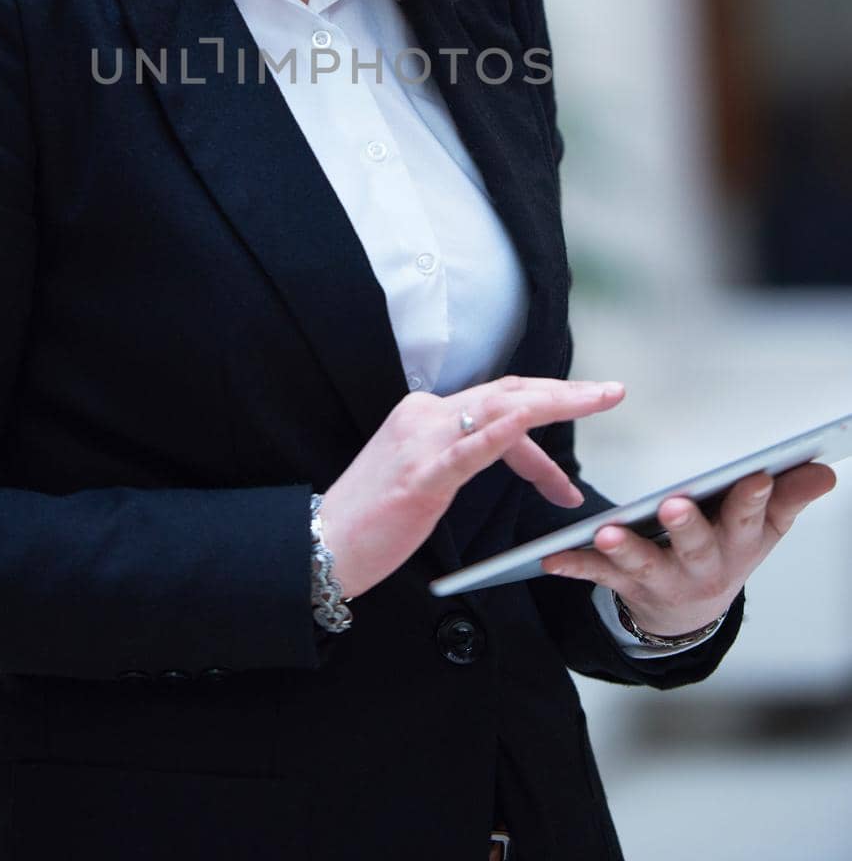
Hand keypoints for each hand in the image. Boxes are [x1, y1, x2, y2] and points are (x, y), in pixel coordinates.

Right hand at [319, 374, 625, 600]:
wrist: (322, 543)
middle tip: (613, 392)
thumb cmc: (373, 518)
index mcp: (426, 414)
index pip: (499, 404)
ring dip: (554, 404)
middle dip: (566, 394)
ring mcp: (421, 443)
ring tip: (597, 401)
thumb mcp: (424, 476)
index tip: (575, 459)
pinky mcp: (419, 477)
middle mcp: (424, 416)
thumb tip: (510, 452)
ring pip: (499, 411)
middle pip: (508, 394)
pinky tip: (529, 421)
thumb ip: (461, 456)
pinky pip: (469, 450)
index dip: (547, 421)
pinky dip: (503, 433)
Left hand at [541, 461, 837, 634]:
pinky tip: (550, 557)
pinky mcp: (626, 584)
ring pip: (643, 563)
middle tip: (674, 505)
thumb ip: (790, 496)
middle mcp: (702, 564)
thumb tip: (825, 471)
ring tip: (606, 533)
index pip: (751, 517)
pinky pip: (597, 575)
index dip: (754, 497)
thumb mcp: (765, 529)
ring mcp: (662, 578)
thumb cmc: (728, 550)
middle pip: (696, 544)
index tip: (756, 474)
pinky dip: (573, 565)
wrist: (691, 612)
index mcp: (738, 542)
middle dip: (687, 525)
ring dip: (625, 549)